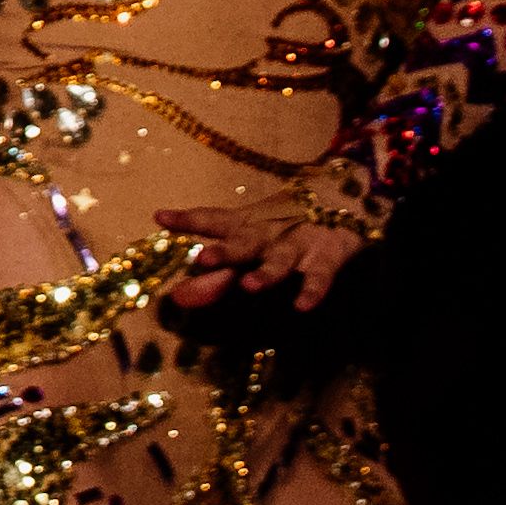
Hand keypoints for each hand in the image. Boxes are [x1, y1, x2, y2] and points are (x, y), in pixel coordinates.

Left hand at [157, 194, 372, 313]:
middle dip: (224, 252)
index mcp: (245, 226)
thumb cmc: (284, 230)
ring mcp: (298, 244)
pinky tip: (302, 306)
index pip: (212, 220)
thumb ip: (215, 279)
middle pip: (243, 242)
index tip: (160, 217)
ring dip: (266, 273)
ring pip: (280, 259)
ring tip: (249, 287)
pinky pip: (320, 276)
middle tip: (201, 259)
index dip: (187, 220)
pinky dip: (313, 290)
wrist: (345, 198)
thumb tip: (176, 299)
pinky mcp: (327, 256)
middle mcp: (267, 234)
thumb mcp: (249, 251)